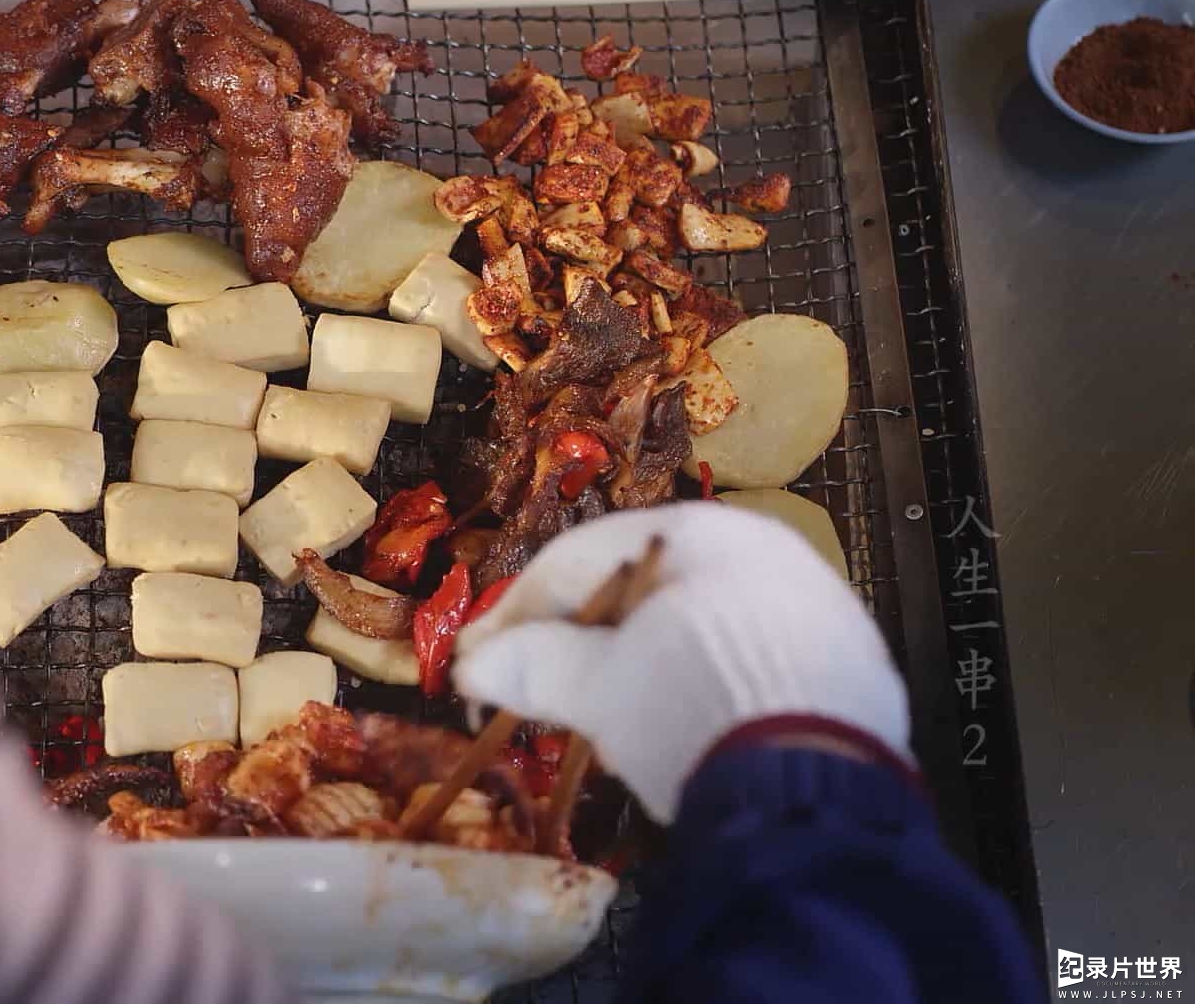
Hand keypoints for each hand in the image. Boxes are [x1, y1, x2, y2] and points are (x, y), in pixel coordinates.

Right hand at [453, 502, 908, 822]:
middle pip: (639, 589)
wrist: (816, 785)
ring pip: (694, 627)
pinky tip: (677, 732)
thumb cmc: (690, 705)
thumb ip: (534, 666)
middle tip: (534, 689)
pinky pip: (744, 662)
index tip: (477, 657)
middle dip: (580, 640)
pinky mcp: (844, 665)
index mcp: (693, 531)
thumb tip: (473, 664)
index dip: (515, 612)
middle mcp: (759, 547)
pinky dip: (698, 689)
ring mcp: (810, 603)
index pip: (577, 558)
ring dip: (638, 667)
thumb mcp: (599, 687)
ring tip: (604, 723)